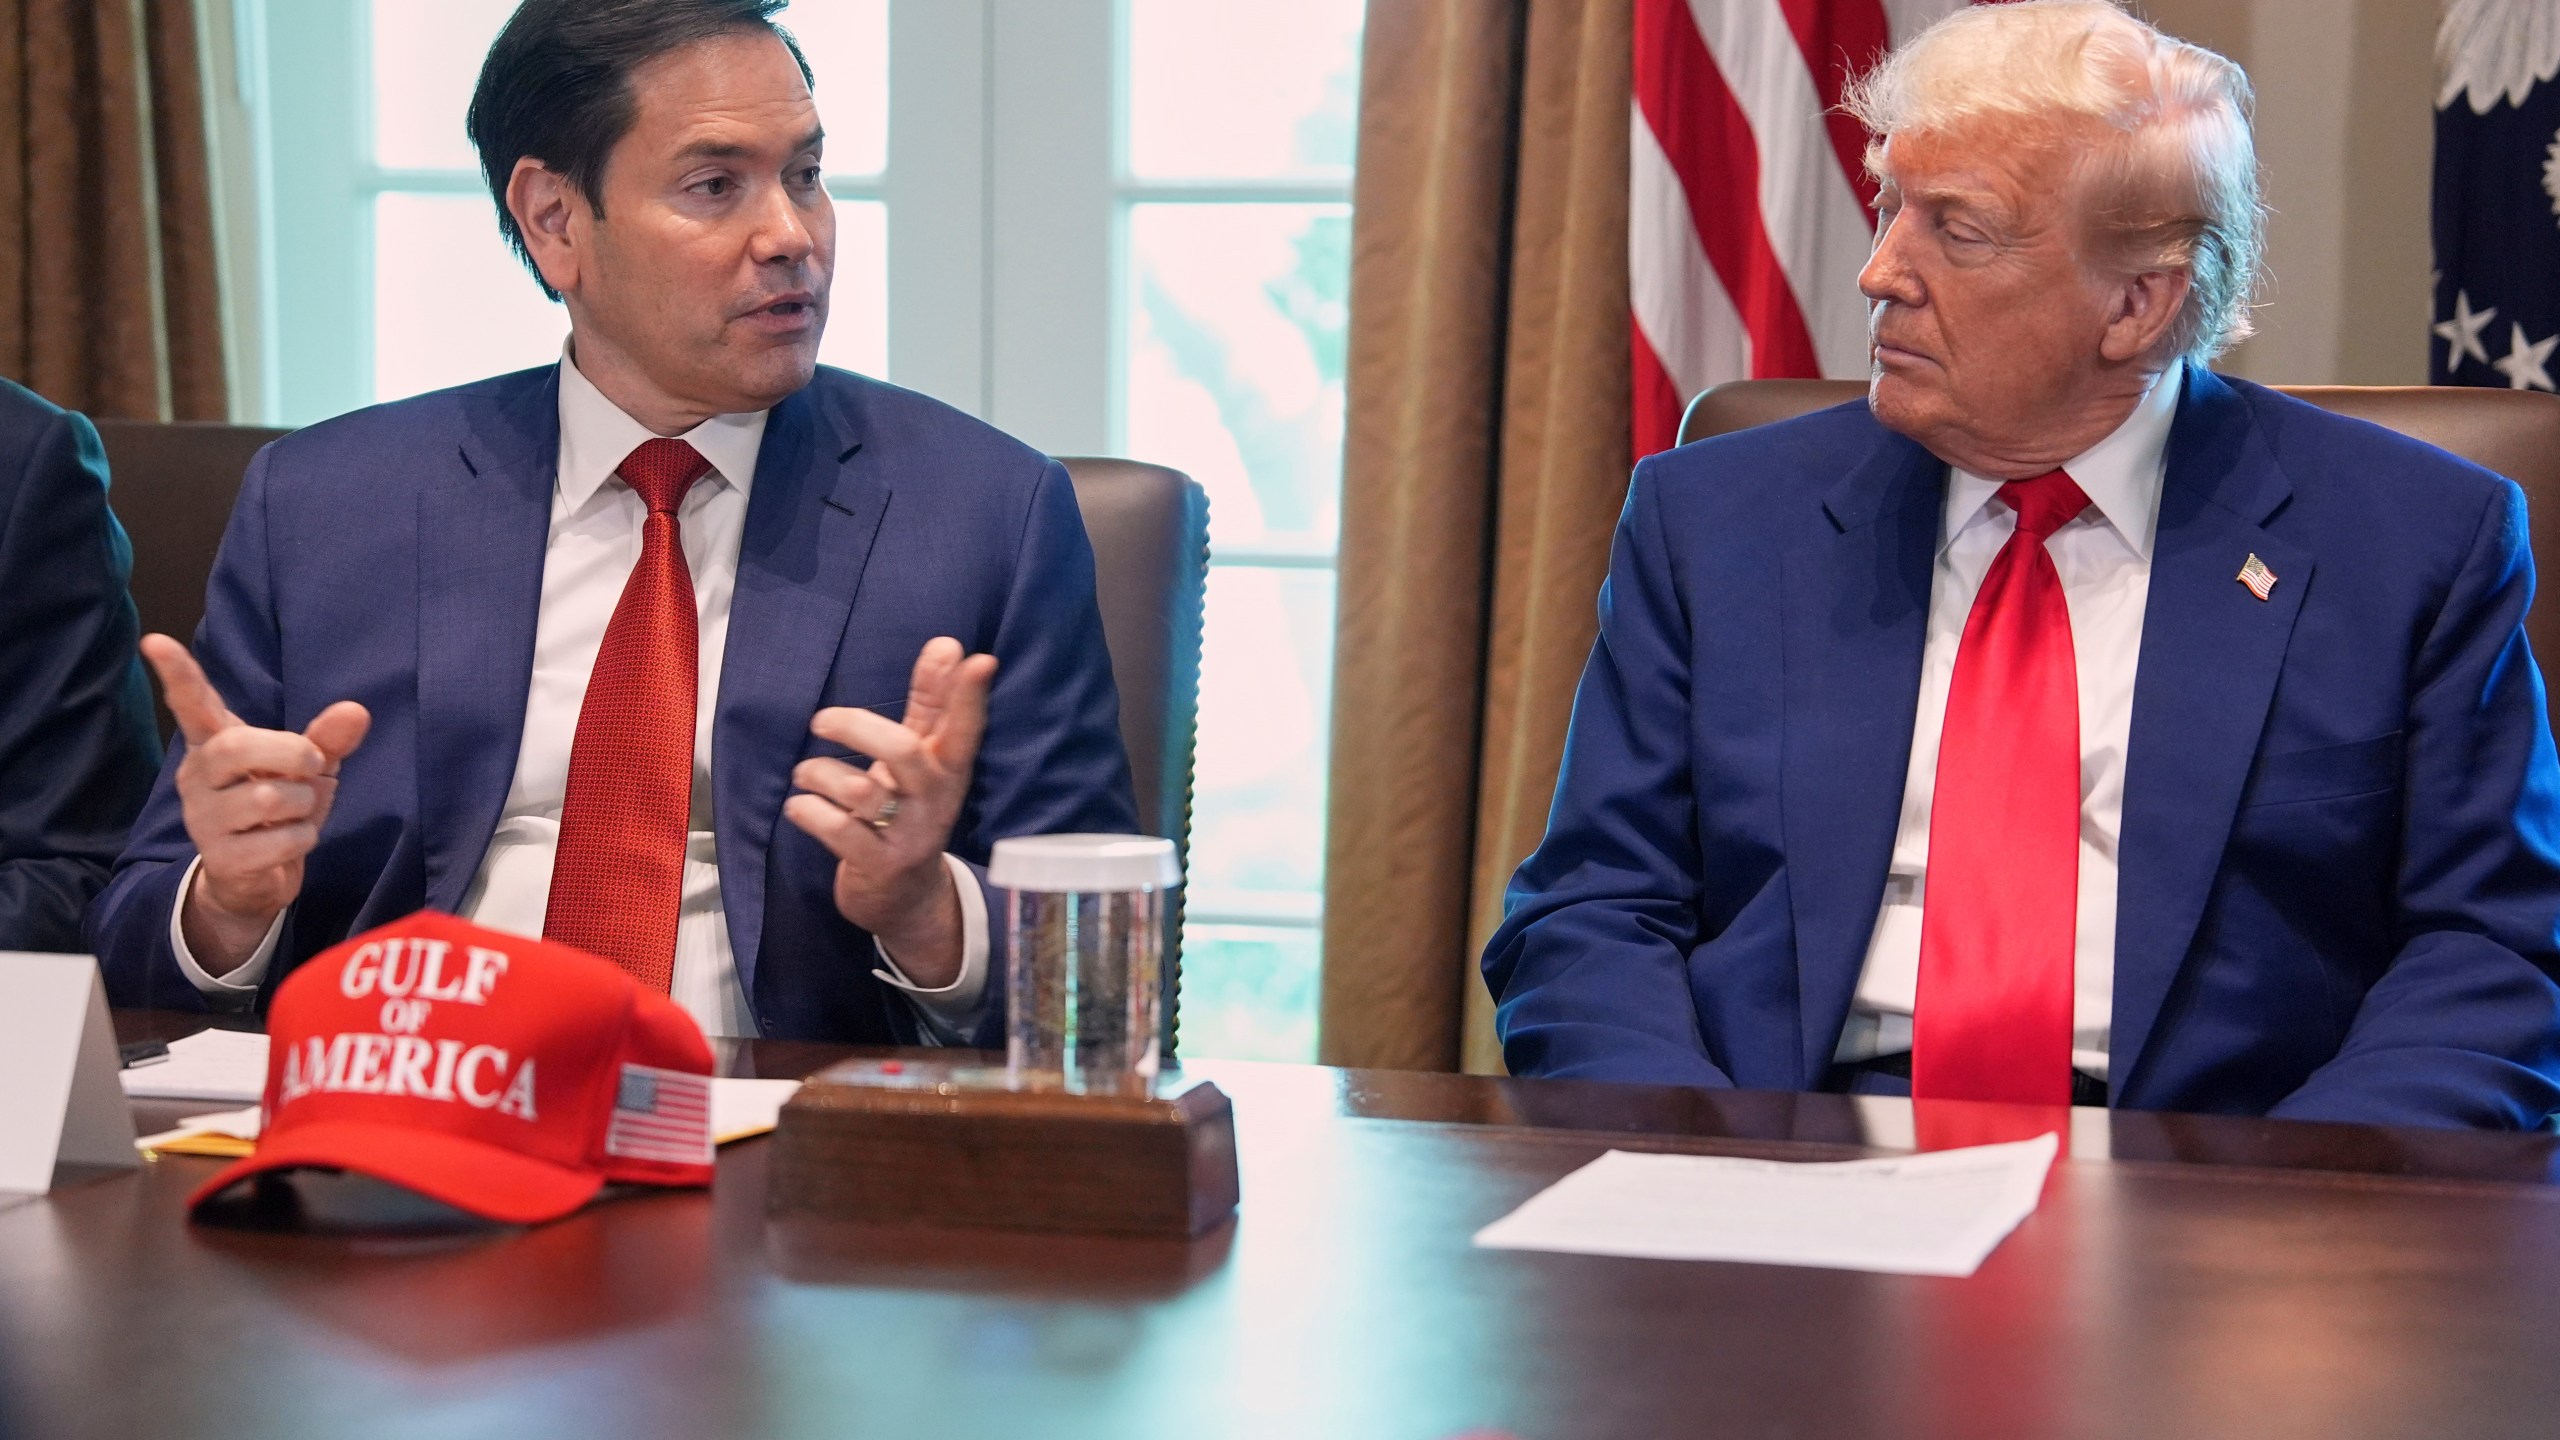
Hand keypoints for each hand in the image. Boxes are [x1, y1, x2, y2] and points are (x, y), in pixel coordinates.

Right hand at [141, 635, 369, 975]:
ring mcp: (202, 817)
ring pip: (268, 798)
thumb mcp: (307, 768)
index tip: (155, 640)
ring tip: (296, 813)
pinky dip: (302, 840)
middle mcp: (198, 775)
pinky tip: (287, 843)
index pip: (192, 704)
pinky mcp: (218, 857)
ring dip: (304, 805)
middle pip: (238, 747)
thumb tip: (356, 710)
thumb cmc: (280, 808)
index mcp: (215, 744)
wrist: (257, 876)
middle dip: (292, 754)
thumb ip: (328, 737)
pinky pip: (278, 841)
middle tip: (314, 767)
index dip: (178, 674)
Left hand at [782, 637, 997, 985]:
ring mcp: (908, 836)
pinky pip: (838, 831)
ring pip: (863, 792)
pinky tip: (800, 806)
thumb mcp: (922, 758)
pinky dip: (809, 811)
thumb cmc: (908, 811)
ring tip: (804, 775)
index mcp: (948, 769)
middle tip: (821, 721)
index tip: (977, 660)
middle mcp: (934, 801)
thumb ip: (932, 703)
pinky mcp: (878, 865)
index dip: (969, 695)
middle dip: (857, 727)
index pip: (965, 727)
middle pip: (905, 752)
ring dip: (821, 775)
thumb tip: (948, 645)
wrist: (906, 897)